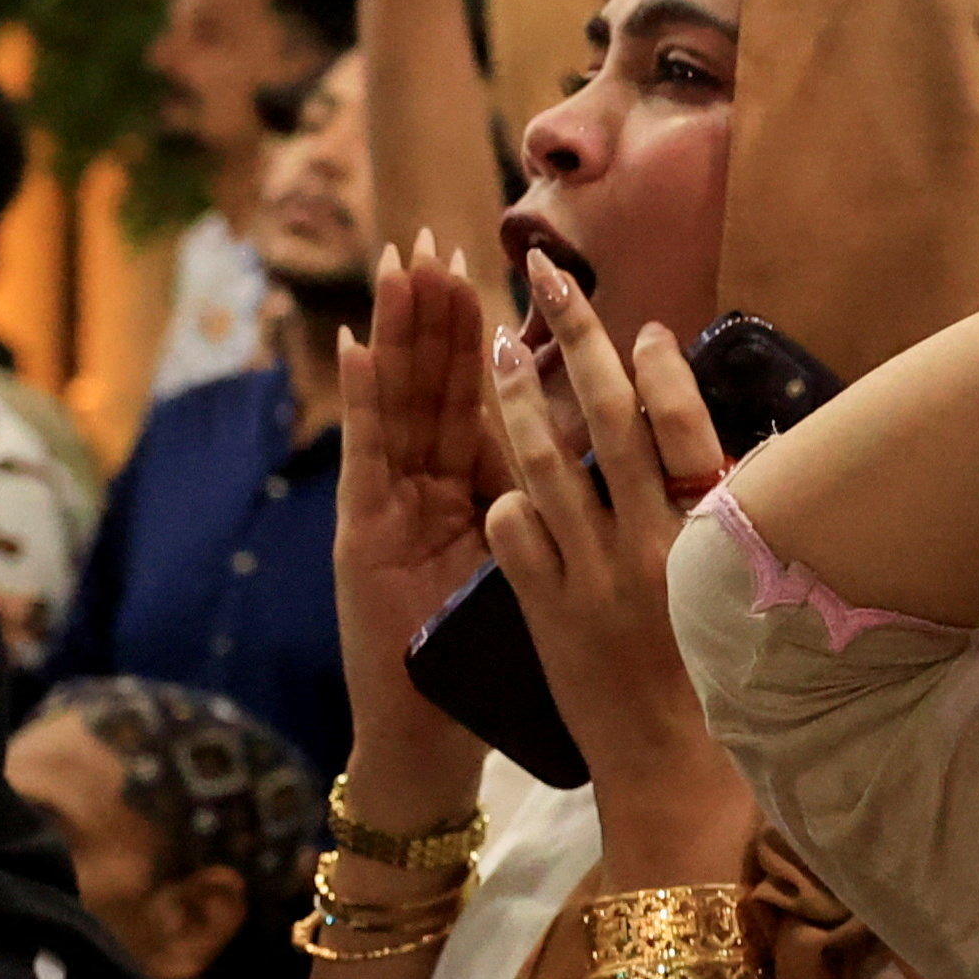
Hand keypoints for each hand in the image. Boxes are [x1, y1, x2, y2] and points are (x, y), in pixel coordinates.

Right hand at [333, 238, 505, 774]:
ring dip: (396, 331)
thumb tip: (622, 459)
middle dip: (433, 312)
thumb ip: (553, 513)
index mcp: (471, 492)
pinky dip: (361, 399)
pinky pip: (367, 457)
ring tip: (398, 266)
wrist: (432, 740)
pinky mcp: (361, 537)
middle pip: (431, 385)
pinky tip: (357, 343)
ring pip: (397, 403)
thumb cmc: (492, 664)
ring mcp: (388, 509)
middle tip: (433, 239)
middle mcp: (425, 490)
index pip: (477, 398)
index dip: (484, 335)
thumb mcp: (534, 574)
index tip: (501, 271)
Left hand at [483, 257, 750, 856]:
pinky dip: (506, 498)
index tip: (648, 327)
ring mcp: (590, 580)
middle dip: (575, 340)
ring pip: (542, 464)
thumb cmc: (737, 694)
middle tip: (547, 278)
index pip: (686, 428)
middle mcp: (649, 549)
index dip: (662, 371)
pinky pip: (513, 535)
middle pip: (607, 421)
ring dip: (514, 396)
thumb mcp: (752, 596)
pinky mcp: (545, 614)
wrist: (678, 786)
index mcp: (712, 539)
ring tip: (493, 343)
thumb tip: (728, 450)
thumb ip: (733, 523)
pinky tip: (498, 475)